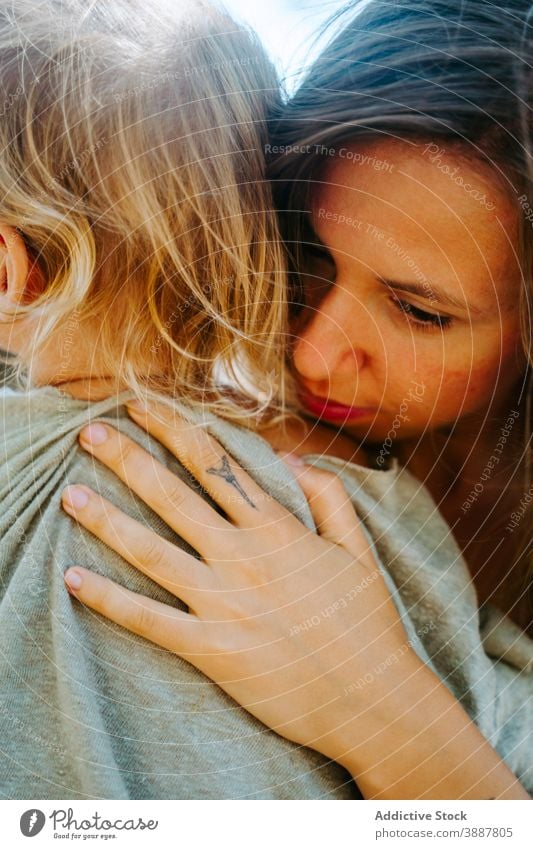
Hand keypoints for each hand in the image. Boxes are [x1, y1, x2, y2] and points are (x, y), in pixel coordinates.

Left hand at [60, 400, 528, 798]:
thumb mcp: (359, 548)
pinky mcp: (213, 650)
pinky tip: (75, 580)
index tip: (142, 406)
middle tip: (89, 434)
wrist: (373, 700)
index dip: (174, 429)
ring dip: (107, 522)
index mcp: (277, 529)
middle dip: (128, 459)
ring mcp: (225, 604)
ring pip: (153, 551)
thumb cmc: (368, 624)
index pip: (215, 465)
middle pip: (174, 496)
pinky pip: (151, 620)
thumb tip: (293, 457)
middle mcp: (244, 558)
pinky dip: (110, 601)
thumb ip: (329, 495)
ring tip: (70, 496)